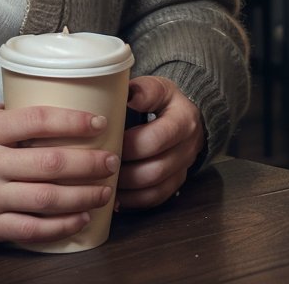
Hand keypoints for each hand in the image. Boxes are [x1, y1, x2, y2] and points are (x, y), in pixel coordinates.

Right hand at [0, 104, 117, 249]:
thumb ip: (4, 117)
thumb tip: (45, 101)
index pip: (38, 120)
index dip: (74, 120)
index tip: (99, 122)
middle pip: (51, 162)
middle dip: (89, 162)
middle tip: (111, 160)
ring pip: (47, 198)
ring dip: (83, 195)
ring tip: (104, 191)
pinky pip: (32, 229)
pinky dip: (61, 226)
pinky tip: (79, 220)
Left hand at [117, 76, 204, 207]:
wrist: (187, 116)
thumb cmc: (164, 101)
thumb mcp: (158, 87)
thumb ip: (144, 90)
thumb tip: (128, 96)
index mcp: (183, 120)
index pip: (157, 138)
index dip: (130, 144)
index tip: (108, 139)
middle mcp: (188, 147)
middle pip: (156, 169)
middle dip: (125, 172)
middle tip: (101, 166)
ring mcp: (184, 168)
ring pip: (155, 189)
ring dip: (127, 189)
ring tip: (105, 182)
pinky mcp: (177, 182)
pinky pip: (156, 199)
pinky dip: (134, 201)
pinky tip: (116, 197)